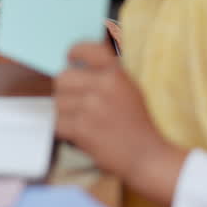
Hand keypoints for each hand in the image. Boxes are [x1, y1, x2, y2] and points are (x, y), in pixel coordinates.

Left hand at [54, 41, 187, 205]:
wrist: (148, 156)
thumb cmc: (139, 125)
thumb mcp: (131, 89)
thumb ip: (108, 75)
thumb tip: (76, 65)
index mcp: (117, 73)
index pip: (87, 50)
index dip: (75, 52)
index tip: (70, 58)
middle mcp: (103, 85)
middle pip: (63, 78)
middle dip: (65, 90)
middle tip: (75, 101)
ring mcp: (91, 106)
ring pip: (58, 101)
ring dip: (65, 112)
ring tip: (82, 121)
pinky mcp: (82, 127)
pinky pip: (58, 122)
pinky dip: (64, 130)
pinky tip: (78, 133)